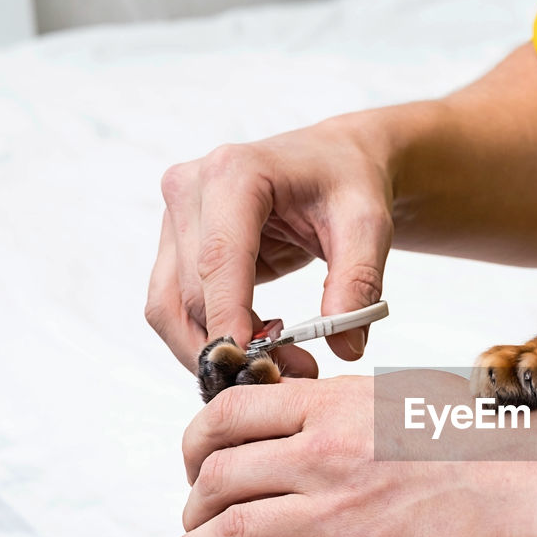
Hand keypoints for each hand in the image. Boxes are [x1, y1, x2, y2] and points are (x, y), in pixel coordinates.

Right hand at [146, 117, 393, 373]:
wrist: (335, 161)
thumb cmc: (349, 182)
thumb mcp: (368, 227)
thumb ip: (358, 282)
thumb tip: (346, 348)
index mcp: (233, 173)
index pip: (219, 260)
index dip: (230, 320)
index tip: (252, 368)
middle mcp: (189, 189)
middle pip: (188, 292)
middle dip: (231, 345)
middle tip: (289, 375)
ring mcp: (175, 216)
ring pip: (168, 306)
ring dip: (212, 349)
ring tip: (276, 366)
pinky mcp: (176, 243)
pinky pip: (177, 305)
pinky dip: (211, 336)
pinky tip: (261, 344)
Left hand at [147, 371, 508, 536]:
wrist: (525, 479)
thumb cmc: (470, 434)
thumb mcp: (396, 394)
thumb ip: (337, 406)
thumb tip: (294, 418)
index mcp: (330, 405)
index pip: (227, 413)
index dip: (195, 440)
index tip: (195, 461)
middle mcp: (322, 456)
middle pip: (217, 476)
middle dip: (190, 502)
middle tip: (191, 521)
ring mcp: (336, 515)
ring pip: (226, 534)